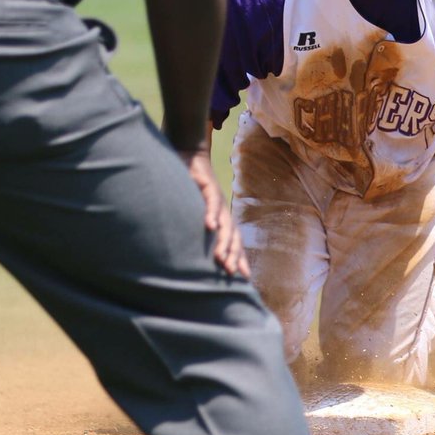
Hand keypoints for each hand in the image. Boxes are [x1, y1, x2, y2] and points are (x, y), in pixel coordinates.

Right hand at [177, 144, 249, 277]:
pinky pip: (211, 202)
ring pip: (225, 223)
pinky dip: (211, 214)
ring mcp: (217, 199)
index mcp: (222, 217)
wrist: (191, 156)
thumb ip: (196, 225)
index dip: (239, 257)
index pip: (234, 241)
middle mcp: (223, 210)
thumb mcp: (194, 209)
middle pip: (233, 236)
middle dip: (233, 255)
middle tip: (231, 273)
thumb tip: (192, 246)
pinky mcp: (208, 186)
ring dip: (223, 241)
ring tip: (222, 258)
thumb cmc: (191, 187)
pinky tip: (210, 226)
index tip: (243, 277)